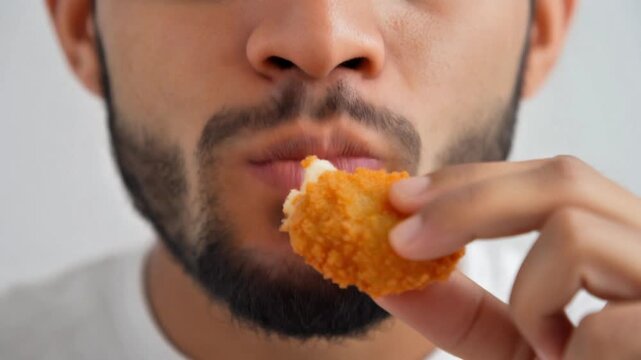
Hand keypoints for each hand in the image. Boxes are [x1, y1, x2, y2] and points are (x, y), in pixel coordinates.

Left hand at [375, 156, 640, 359]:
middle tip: (401, 239)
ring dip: (529, 296)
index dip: (471, 181)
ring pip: (577, 232)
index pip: (552, 180)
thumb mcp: (519, 347)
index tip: (401, 201)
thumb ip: (464, 311)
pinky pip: (601, 322)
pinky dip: (563, 347)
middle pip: (564, 180)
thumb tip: (391, 273)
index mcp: (626, 246)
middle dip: (465, 202)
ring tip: (547, 348)